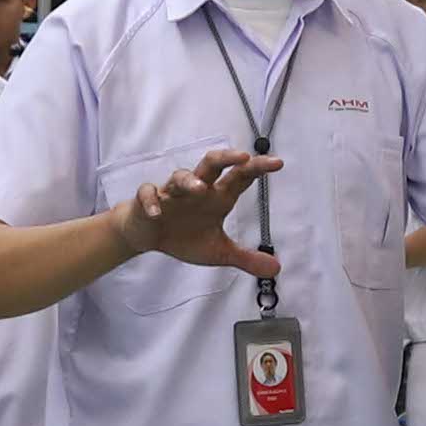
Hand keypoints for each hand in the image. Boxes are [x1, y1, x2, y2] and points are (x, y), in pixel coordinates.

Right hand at [117, 148, 283, 283]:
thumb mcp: (218, 251)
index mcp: (217, 197)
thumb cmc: (184, 235)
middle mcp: (197, 189)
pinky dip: (152, 202)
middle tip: (243, 157)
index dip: (257, 168)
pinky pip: (148, 194)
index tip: (277, 162)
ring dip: (188, 181)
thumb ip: (246, 258)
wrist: (147, 235)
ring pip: (180, 177)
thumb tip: (277, 268)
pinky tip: (157, 213)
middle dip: (227, 158)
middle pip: (212, 164)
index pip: (239, 177)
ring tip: (198, 188)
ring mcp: (172, 193)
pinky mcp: (147, 202)